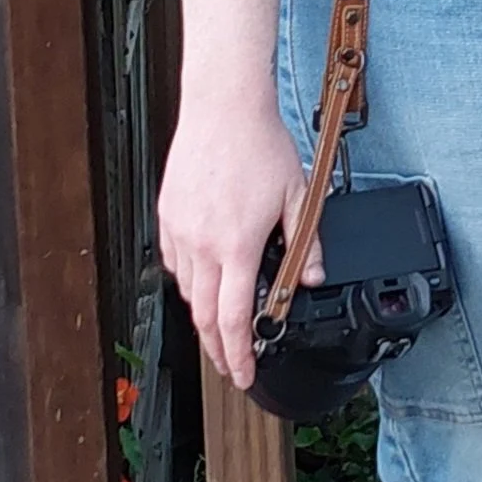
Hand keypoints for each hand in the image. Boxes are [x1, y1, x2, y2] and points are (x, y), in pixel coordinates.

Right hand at [158, 96, 320, 390]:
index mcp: (237, 245)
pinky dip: (191, 280)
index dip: (239, 356)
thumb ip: (307, 244)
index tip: (245, 375)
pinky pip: (175, 263)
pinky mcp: (168, 215)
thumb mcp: (299, 197)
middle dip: (218, 349)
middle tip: (232, 365)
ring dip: (205, 314)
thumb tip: (312, 277)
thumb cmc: (259, 144)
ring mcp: (180, 230)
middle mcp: (202, 244)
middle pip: (204, 316)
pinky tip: (206, 278)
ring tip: (223, 324)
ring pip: (188, 291)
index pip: (233, 319)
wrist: (223, 107)